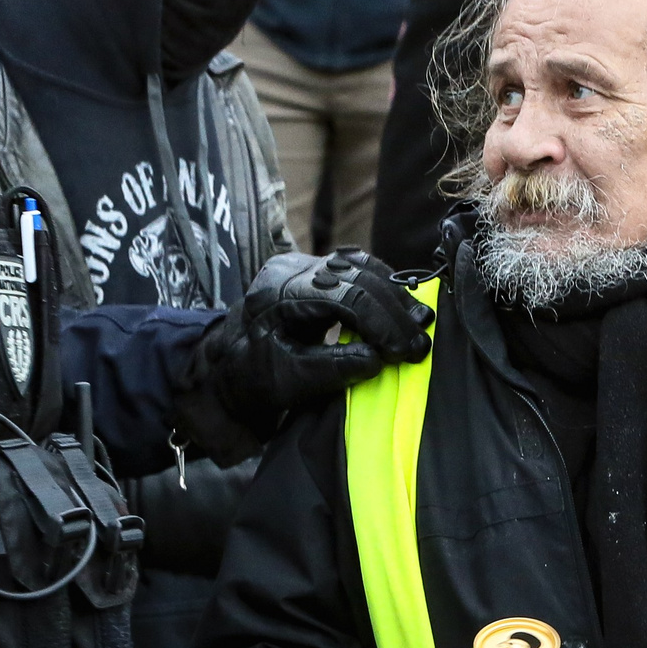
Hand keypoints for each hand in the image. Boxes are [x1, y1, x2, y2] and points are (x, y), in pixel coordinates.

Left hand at [175, 250, 436, 460]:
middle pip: (356, 275)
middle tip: (420, 342)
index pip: (343, 295)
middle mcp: (291, 269)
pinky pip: (355, 270)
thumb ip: (331, 368)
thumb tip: (378, 359)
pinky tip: (401, 309)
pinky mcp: (313, 272)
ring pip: (360, 265)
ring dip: (393, 295)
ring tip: (419, 322)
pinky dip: (381, 289)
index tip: (405, 352)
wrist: (226, 370)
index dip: (380, 323)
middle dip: (393, 310)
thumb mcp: (289, 382)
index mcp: (279, 293)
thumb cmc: (253, 379)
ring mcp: (302, 266)